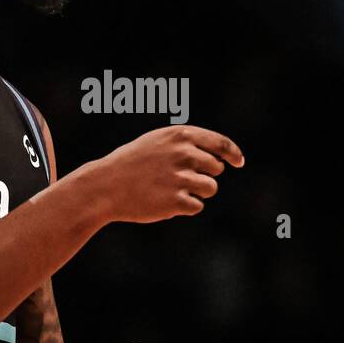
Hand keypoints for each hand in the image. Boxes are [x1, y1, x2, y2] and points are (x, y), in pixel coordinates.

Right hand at [92, 125, 243, 223]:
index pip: (220, 143)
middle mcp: (183, 153)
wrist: (105, 186)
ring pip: (210, 188)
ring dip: (195, 192)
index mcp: (180, 136)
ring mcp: (180, 177)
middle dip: (203, 175)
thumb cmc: (132, 163)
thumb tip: (220, 157)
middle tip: (179, 178)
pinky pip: (197, 206)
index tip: (238, 162)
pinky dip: (185, 207)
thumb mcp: (158, 142)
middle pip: (216, 169)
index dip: (233, 154)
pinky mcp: (176, 201)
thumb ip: (187, 144)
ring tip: (171, 190)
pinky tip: (165, 201)